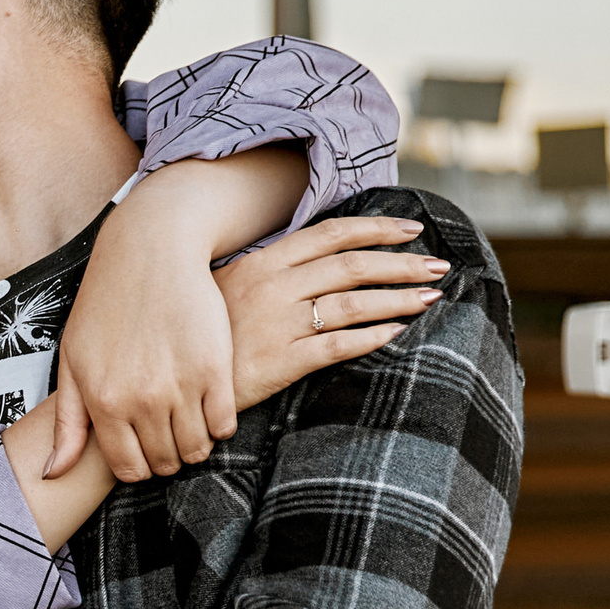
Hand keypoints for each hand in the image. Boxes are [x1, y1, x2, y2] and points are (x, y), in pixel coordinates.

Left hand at [49, 226, 231, 484]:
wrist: (151, 252)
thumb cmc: (105, 305)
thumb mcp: (72, 361)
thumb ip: (67, 423)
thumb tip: (52, 475)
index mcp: (103, 402)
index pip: (129, 469)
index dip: (138, 467)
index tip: (143, 451)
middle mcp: (141, 400)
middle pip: (165, 463)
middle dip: (167, 456)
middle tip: (168, 436)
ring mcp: (180, 386)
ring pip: (196, 449)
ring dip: (195, 444)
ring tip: (190, 423)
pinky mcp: (215, 368)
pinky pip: (224, 424)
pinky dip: (219, 425)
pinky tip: (210, 406)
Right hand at [218, 215, 446, 409]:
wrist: (172, 378)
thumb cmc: (204, 333)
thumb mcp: (229, 288)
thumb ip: (270, 272)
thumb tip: (316, 261)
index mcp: (264, 263)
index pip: (332, 235)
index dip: (377, 229)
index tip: (411, 230)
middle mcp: (273, 287)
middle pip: (351, 266)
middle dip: (401, 263)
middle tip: (437, 266)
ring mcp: (277, 324)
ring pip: (352, 304)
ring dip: (396, 299)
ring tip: (428, 298)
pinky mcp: (279, 362)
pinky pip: (336, 346)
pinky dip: (370, 338)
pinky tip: (395, 334)